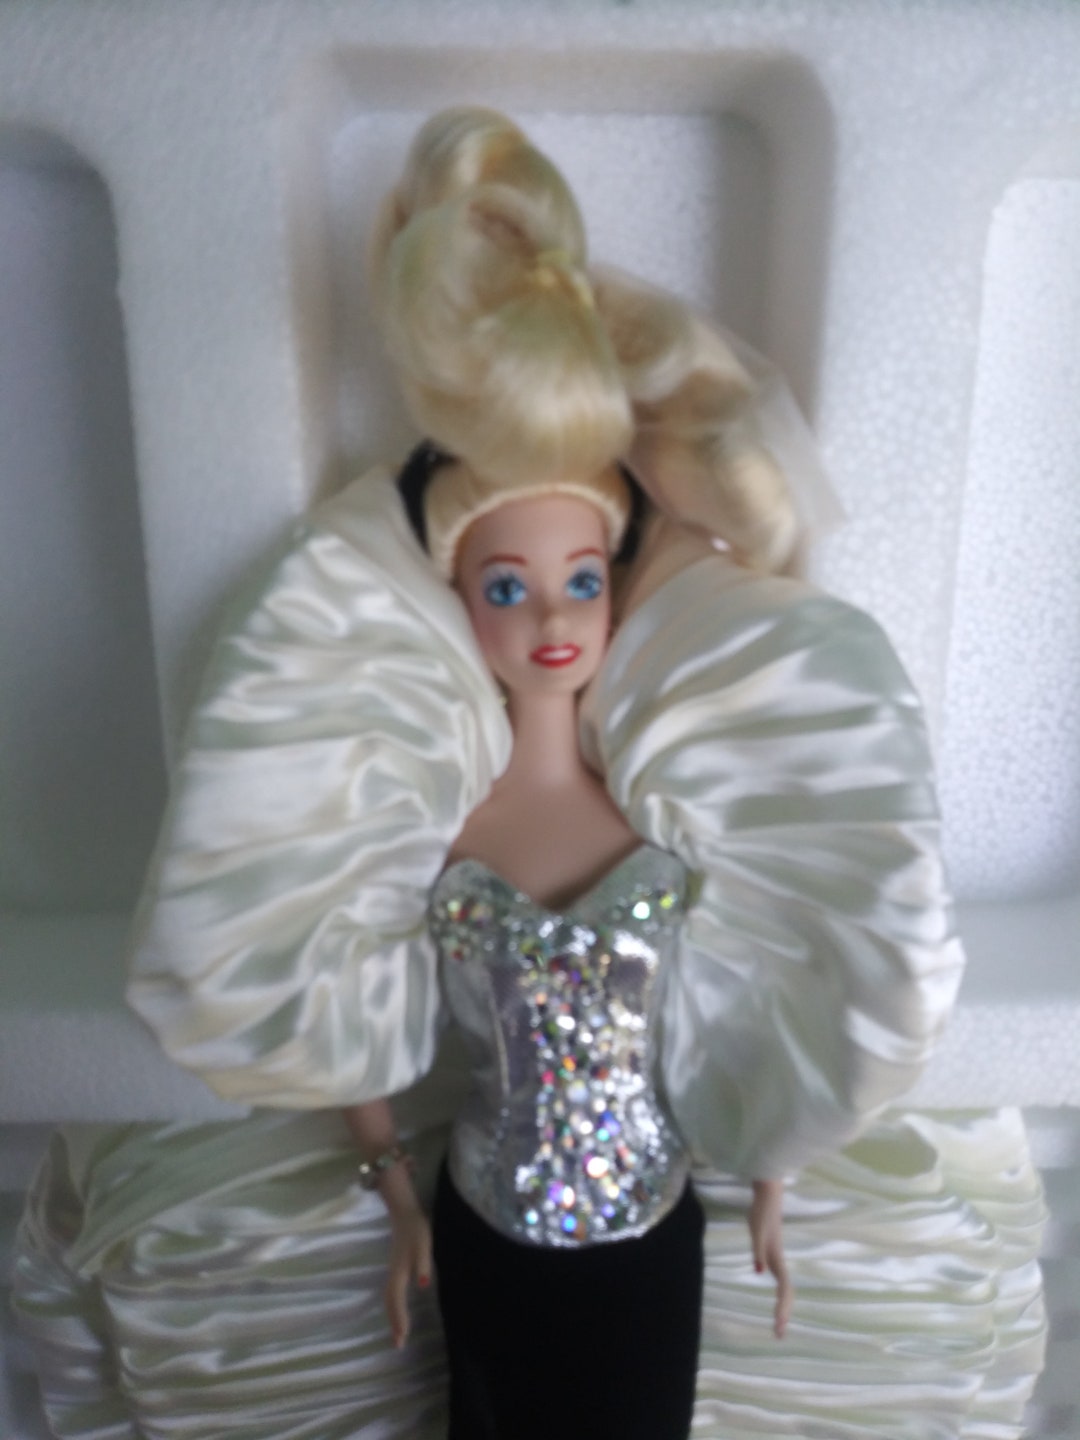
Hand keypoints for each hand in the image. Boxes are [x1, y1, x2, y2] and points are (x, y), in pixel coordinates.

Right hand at [384, 1200, 432, 1348]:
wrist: (404, 1212)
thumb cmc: (416, 1229)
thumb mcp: (423, 1245)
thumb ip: (424, 1264)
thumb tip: (424, 1286)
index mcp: (399, 1271)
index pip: (397, 1299)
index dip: (399, 1317)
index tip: (402, 1337)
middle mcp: (393, 1274)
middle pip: (390, 1303)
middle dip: (394, 1323)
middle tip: (398, 1344)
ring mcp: (394, 1271)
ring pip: (390, 1298)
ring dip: (393, 1316)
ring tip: (398, 1334)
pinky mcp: (397, 1268)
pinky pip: (393, 1292)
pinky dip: (394, 1306)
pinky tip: (399, 1310)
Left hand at [749, 1178, 791, 1338]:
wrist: (767, 1196)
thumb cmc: (760, 1213)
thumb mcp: (756, 1232)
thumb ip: (758, 1251)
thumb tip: (759, 1272)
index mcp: (777, 1260)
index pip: (784, 1290)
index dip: (782, 1307)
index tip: (778, 1325)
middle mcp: (780, 1262)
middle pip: (787, 1293)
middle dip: (784, 1314)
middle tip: (778, 1335)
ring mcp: (777, 1258)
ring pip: (785, 1288)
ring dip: (783, 1306)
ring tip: (778, 1324)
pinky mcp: (773, 1254)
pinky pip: (780, 1281)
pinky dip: (779, 1295)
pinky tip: (776, 1301)